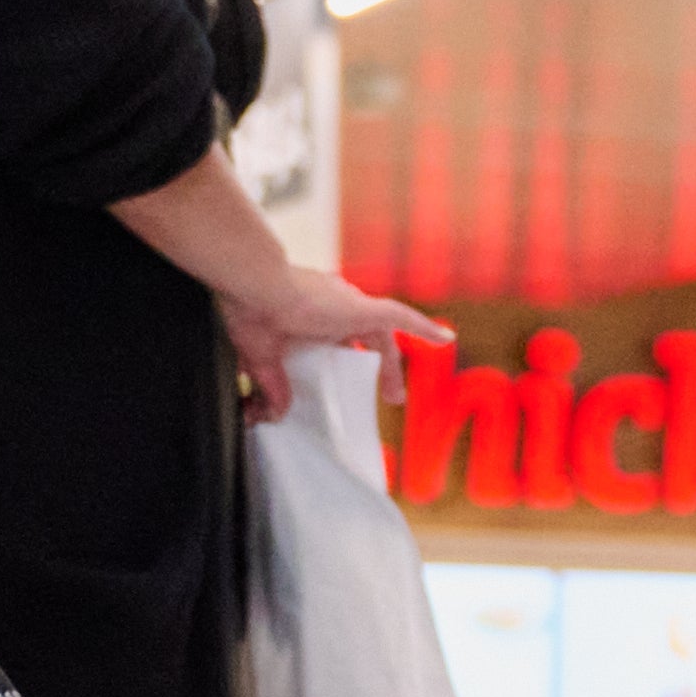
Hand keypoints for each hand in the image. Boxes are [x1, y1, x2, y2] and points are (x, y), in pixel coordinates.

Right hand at [218, 261, 447, 423]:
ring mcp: (349, 303)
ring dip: (392, 362)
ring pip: (382, 332)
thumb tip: (275, 412)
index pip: (337, 334)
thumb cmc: (248, 308)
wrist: (252, 284)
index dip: (346, 356)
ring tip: (395, 394)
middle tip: (386, 394)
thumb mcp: (261, 355)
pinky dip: (424, 326)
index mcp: (311, 310)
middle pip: (366, 335)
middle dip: (378, 364)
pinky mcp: (361, 308)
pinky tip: (446, 339)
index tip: (349, 378)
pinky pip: (401, 316)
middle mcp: (334, 302)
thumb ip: (272, 384)